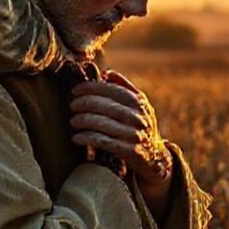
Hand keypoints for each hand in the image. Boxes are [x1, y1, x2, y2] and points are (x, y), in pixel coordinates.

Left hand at [69, 70, 172, 187]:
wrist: (155, 155)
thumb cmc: (140, 125)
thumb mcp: (139, 104)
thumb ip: (124, 87)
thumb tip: (106, 73)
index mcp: (139, 102)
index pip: (112, 89)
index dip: (91, 88)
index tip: (75, 90)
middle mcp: (138, 117)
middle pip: (106, 106)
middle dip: (85, 104)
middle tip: (73, 105)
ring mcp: (134, 134)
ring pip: (103, 124)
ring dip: (84, 121)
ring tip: (73, 121)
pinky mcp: (129, 151)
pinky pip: (104, 142)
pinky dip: (87, 138)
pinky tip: (76, 138)